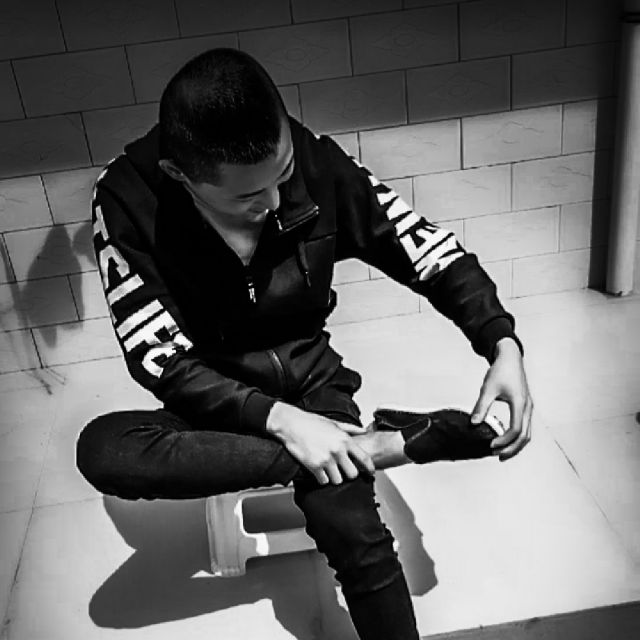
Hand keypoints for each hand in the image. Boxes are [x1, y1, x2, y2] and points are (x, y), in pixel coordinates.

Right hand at [266, 402, 375, 484]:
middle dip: (348, 474)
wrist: (291, 424)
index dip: (369, 468)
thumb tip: (364, 431)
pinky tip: (319, 471)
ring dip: (334, 477)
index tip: (370, 472)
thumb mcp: (334, 423)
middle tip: (342, 470)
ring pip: (338, 480)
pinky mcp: (314, 466)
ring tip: (329, 470)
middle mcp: (337, 450)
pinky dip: (322, 478)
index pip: (364, 458)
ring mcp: (326, 459)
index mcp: (344, 439)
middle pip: (352, 474)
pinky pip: (324, 481)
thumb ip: (351, 429)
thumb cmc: (311, 422)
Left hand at [471, 337, 533, 460]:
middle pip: (525, 436)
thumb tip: (473, 423)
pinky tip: (505, 439)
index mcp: (520, 403)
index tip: (490, 445)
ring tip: (501, 452)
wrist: (510, 357)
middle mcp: (528, 407)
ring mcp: (529, 407)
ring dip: (516, 445)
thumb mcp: (488, 388)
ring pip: (528, 433)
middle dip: (512, 449)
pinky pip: (525, 426)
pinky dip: (517, 437)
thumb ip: (481, 406)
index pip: (515, 430)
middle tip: (497, 456)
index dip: (504, 441)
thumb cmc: (500, 371)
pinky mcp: (526, 406)